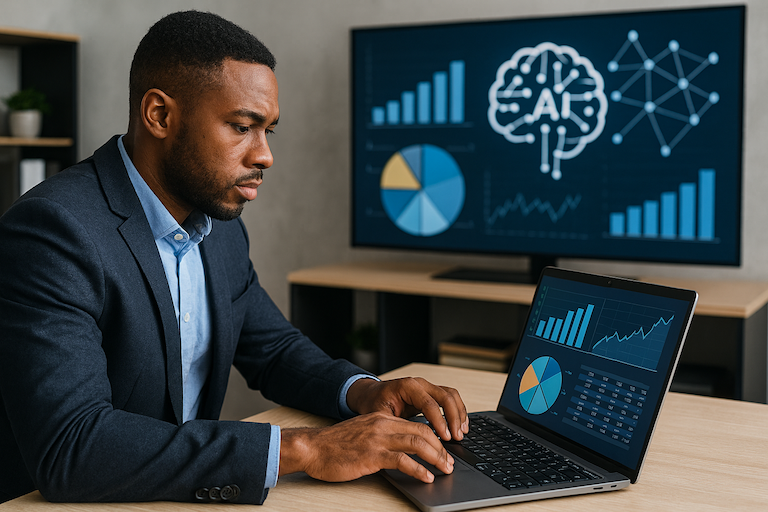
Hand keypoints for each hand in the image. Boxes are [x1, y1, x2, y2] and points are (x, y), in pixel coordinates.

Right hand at [279, 412, 453, 482]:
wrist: (312, 448)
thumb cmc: (334, 445)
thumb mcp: (362, 433)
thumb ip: (381, 437)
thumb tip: (401, 450)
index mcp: (381, 418)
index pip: (416, 424)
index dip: (434, 438)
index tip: (443, 451)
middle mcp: (382, 425)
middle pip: (422, 432)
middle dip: (441, 448)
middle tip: (449, 463)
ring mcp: (377, 439)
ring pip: (417, 443)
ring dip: (436, 457)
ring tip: (444, 470)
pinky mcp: (371, 455)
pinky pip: (401, 460)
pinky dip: (418, 469)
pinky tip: (425, 477)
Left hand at [345, 377, 468, 441]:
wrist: (370, 394)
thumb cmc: (373, 404)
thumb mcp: (381, 416)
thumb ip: (397, 426)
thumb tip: (413, 442)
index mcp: (407, 387)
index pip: (429, 403)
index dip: (439, 421)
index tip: (445, 438)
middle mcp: (420, 383)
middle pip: (446, 396)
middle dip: (454, 418)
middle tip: (457, 437)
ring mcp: (427, 386)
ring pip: (451, 395)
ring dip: (459, 414)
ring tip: (461, 432)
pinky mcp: (431, 393)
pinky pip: (449, 398)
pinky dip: (457, 411)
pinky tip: (460, 425)